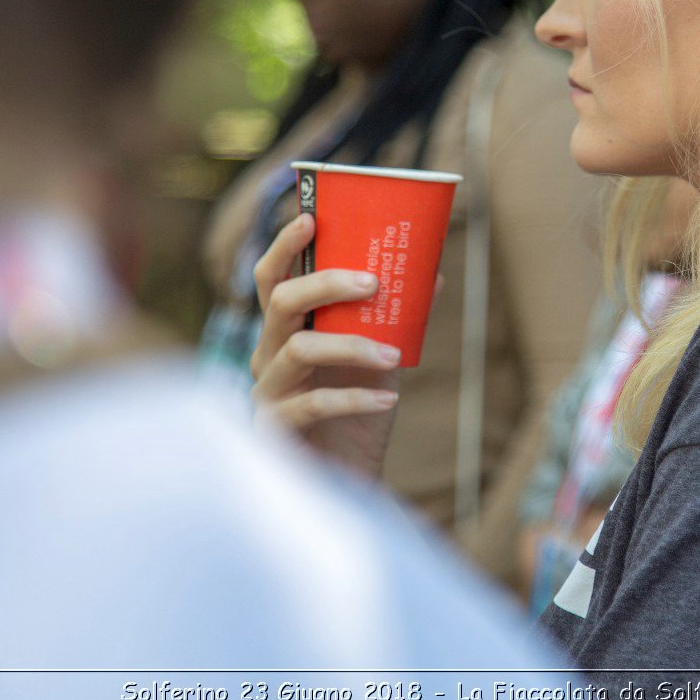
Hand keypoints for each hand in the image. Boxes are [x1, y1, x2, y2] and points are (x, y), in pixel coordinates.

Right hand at [250, 213, 400, 478]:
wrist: (348, 483)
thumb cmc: (357, 417)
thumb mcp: (382, 363)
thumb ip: (398, 321)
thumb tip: (434, 274)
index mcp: (287, 331)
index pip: (273, 277)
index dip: (287, 245)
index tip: (313, 216)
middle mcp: (268, 356)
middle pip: (280, 301)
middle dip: (327, 283)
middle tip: (374, 282)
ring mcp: (266, 393)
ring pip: (297, 350)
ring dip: (351, 346)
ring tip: (393, 356)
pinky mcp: (274, 431)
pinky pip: (311, 405)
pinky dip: (354, 399)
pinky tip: (389, 402)